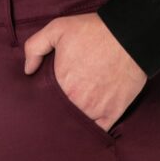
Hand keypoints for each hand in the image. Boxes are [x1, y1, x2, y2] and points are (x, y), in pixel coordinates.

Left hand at [23, 13, 146, 130]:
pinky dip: (92, 131)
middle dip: (58, 115)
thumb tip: (28, 70)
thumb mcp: (58, 28)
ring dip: (74, 124)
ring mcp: (94, 110)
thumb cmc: (94, 31)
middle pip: (60, 116)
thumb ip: (35, 47)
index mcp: (60, 85)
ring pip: (78, 125)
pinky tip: (88, 126)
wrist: (130, 36)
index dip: (44, 103)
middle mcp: (75, 102)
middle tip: (59, 111)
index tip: (46, 101)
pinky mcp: (111, 114)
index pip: (45, 103)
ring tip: (71, 119)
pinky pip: (98, 132)